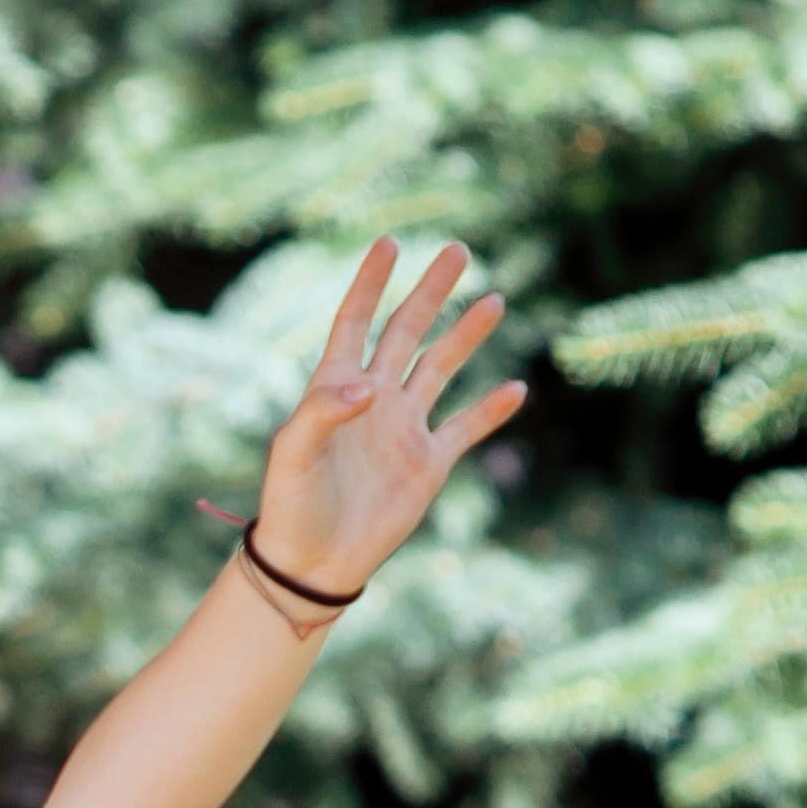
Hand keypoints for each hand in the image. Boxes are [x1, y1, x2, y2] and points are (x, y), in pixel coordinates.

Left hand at [252, 238, 526, 599]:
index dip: (369, 284)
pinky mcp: (428, 463)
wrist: (311, 563)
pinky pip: (466, 428)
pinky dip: (491, 410)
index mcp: (334, 389)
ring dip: (467, 336)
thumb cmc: (291, 507)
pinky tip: (515, 388)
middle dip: (430, 293)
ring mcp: (404, 429)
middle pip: (407, 333)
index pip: (355, 324)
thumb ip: (322, 412)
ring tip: (495, 300)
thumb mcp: (293, 455)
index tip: (387, 244)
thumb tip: (369, 386)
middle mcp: (374, 400)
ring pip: (441, 369)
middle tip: (457, 251)